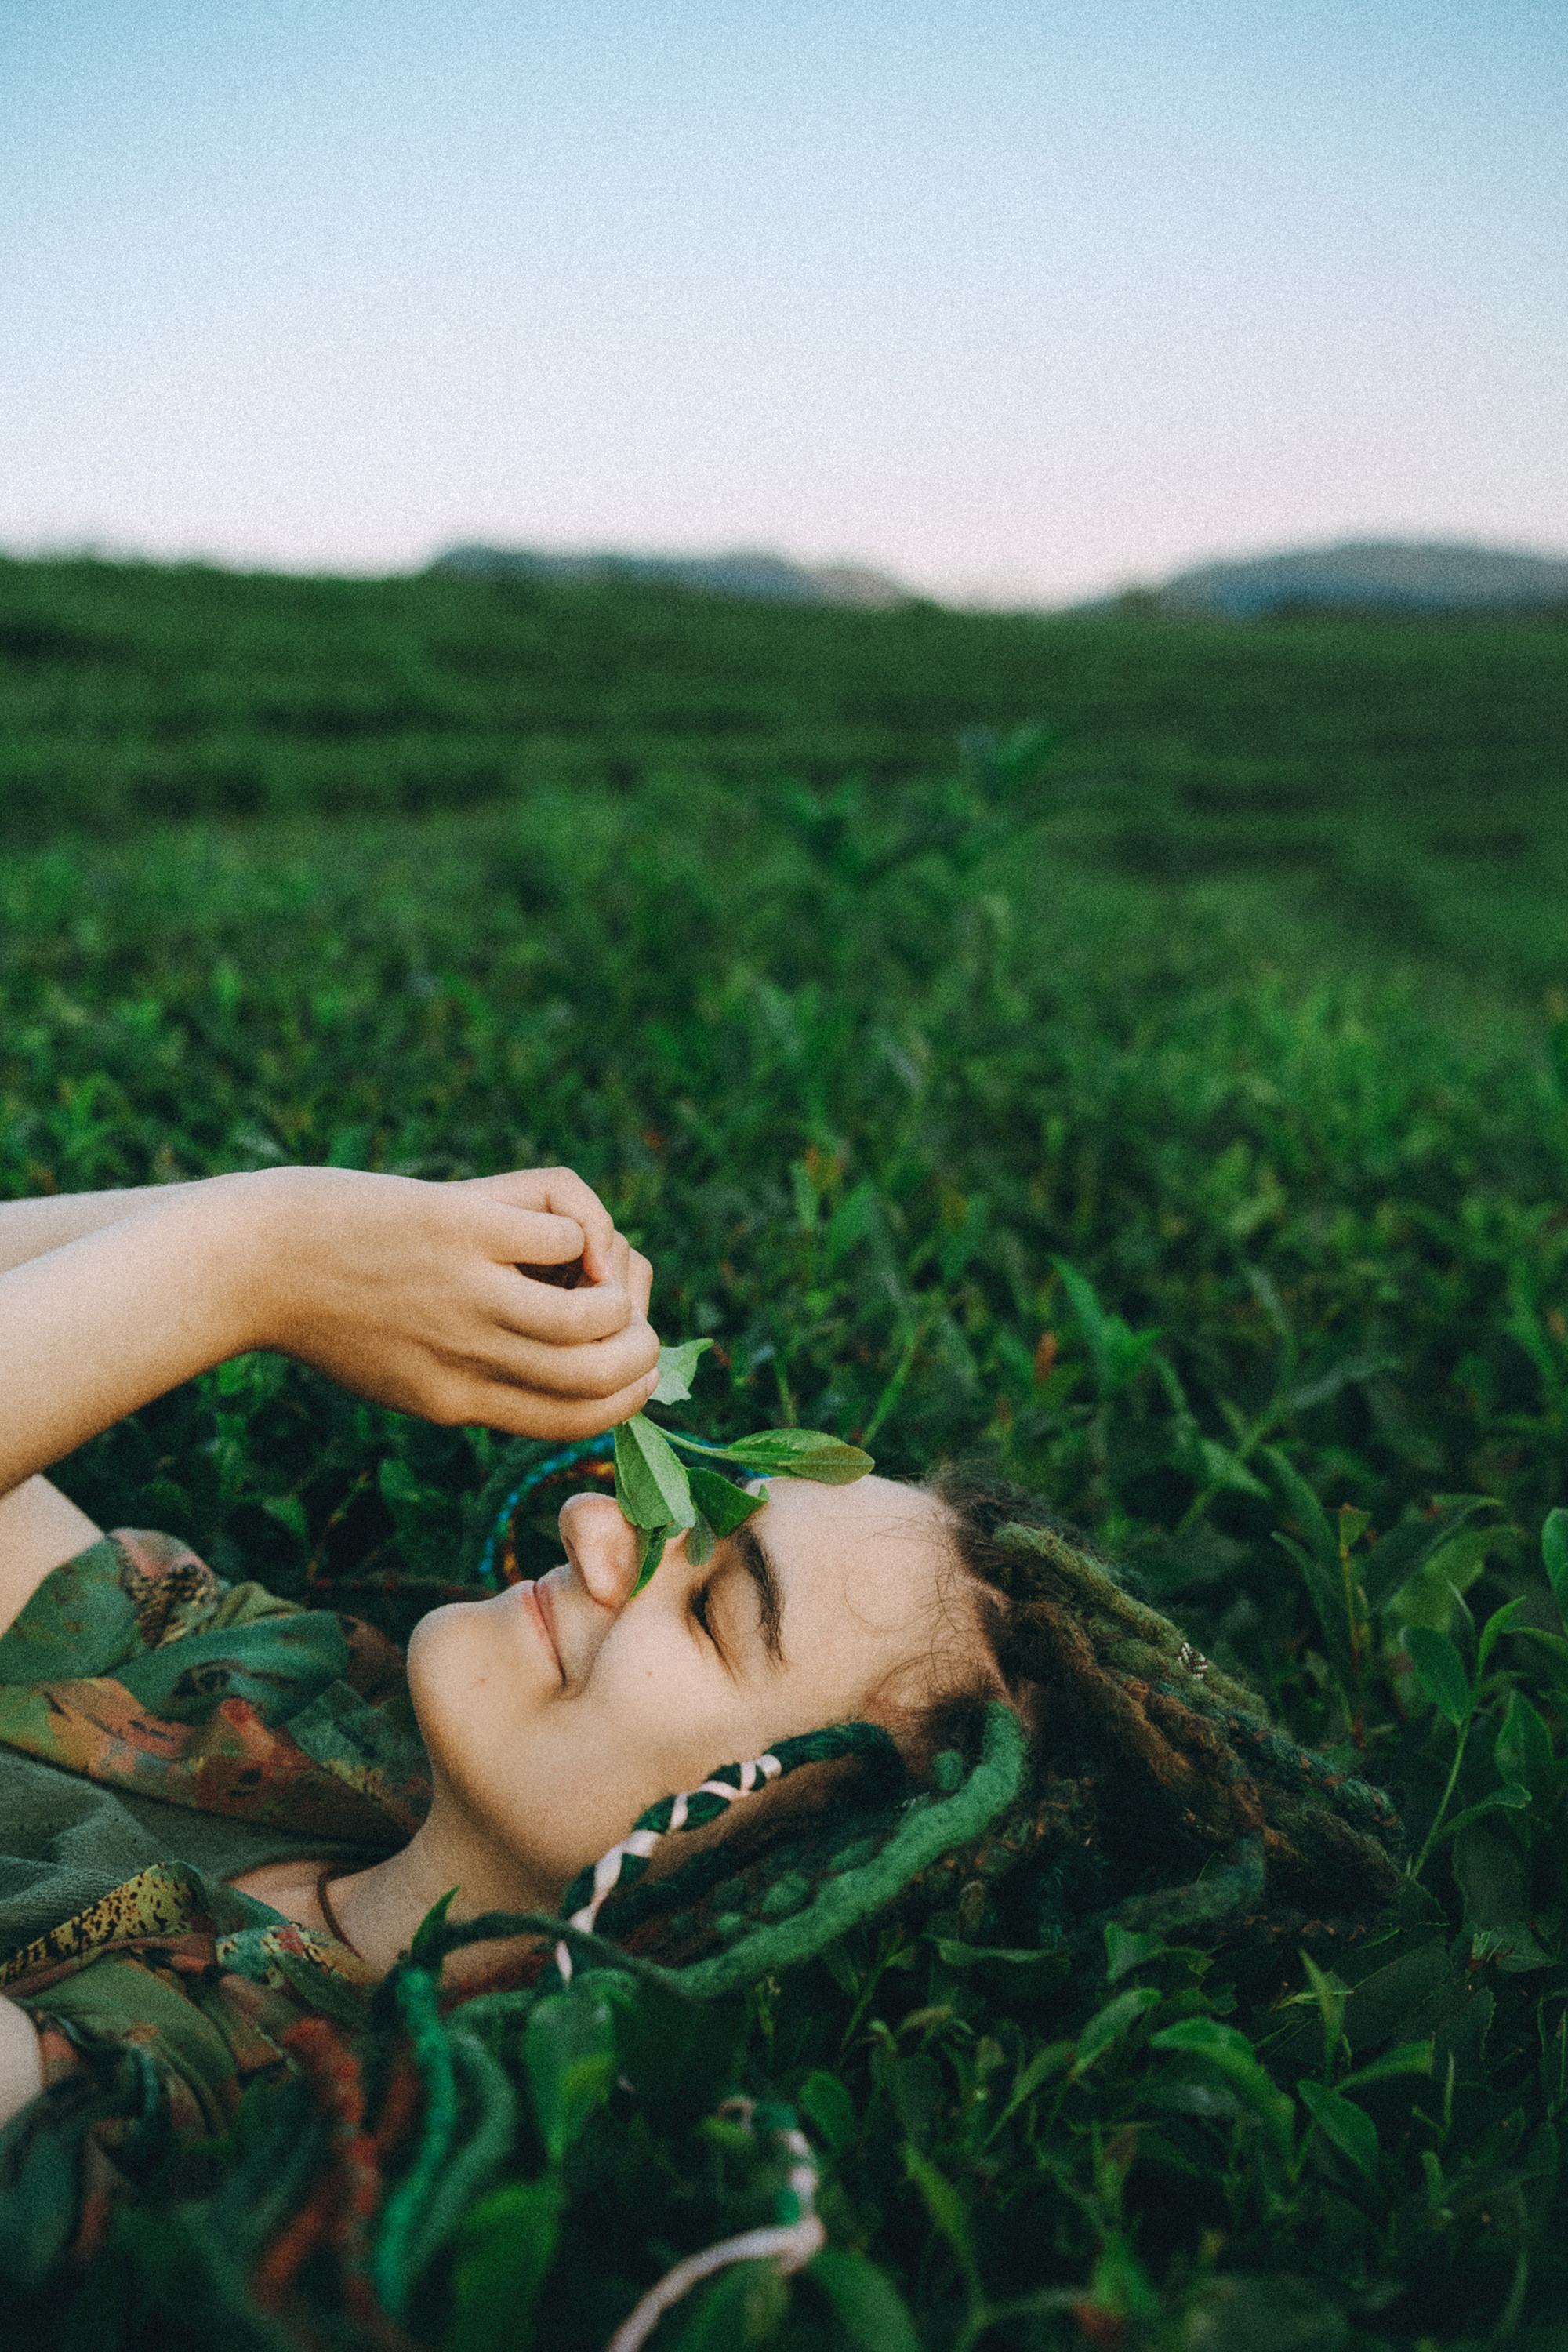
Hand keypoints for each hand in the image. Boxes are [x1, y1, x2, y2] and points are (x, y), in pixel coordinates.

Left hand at [241, 1165, 658, 1437]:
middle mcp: (469, 1357)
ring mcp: (468, 1291)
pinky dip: (579, 1226)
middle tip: (633, 1315)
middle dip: (643, 1347)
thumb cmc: (321, 1307)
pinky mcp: (462, 1226)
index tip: (640, 1368)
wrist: (248, 1257)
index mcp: (455, 1403)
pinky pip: (565, 1232)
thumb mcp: (396, 1374)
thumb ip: (471, 1379)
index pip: (576, 1421)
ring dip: (621, 1285)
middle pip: (600, 1372)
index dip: (629, 1397)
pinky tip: (543, 1219)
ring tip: (599, 1264)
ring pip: (597, 1311)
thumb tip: (563, 1354)